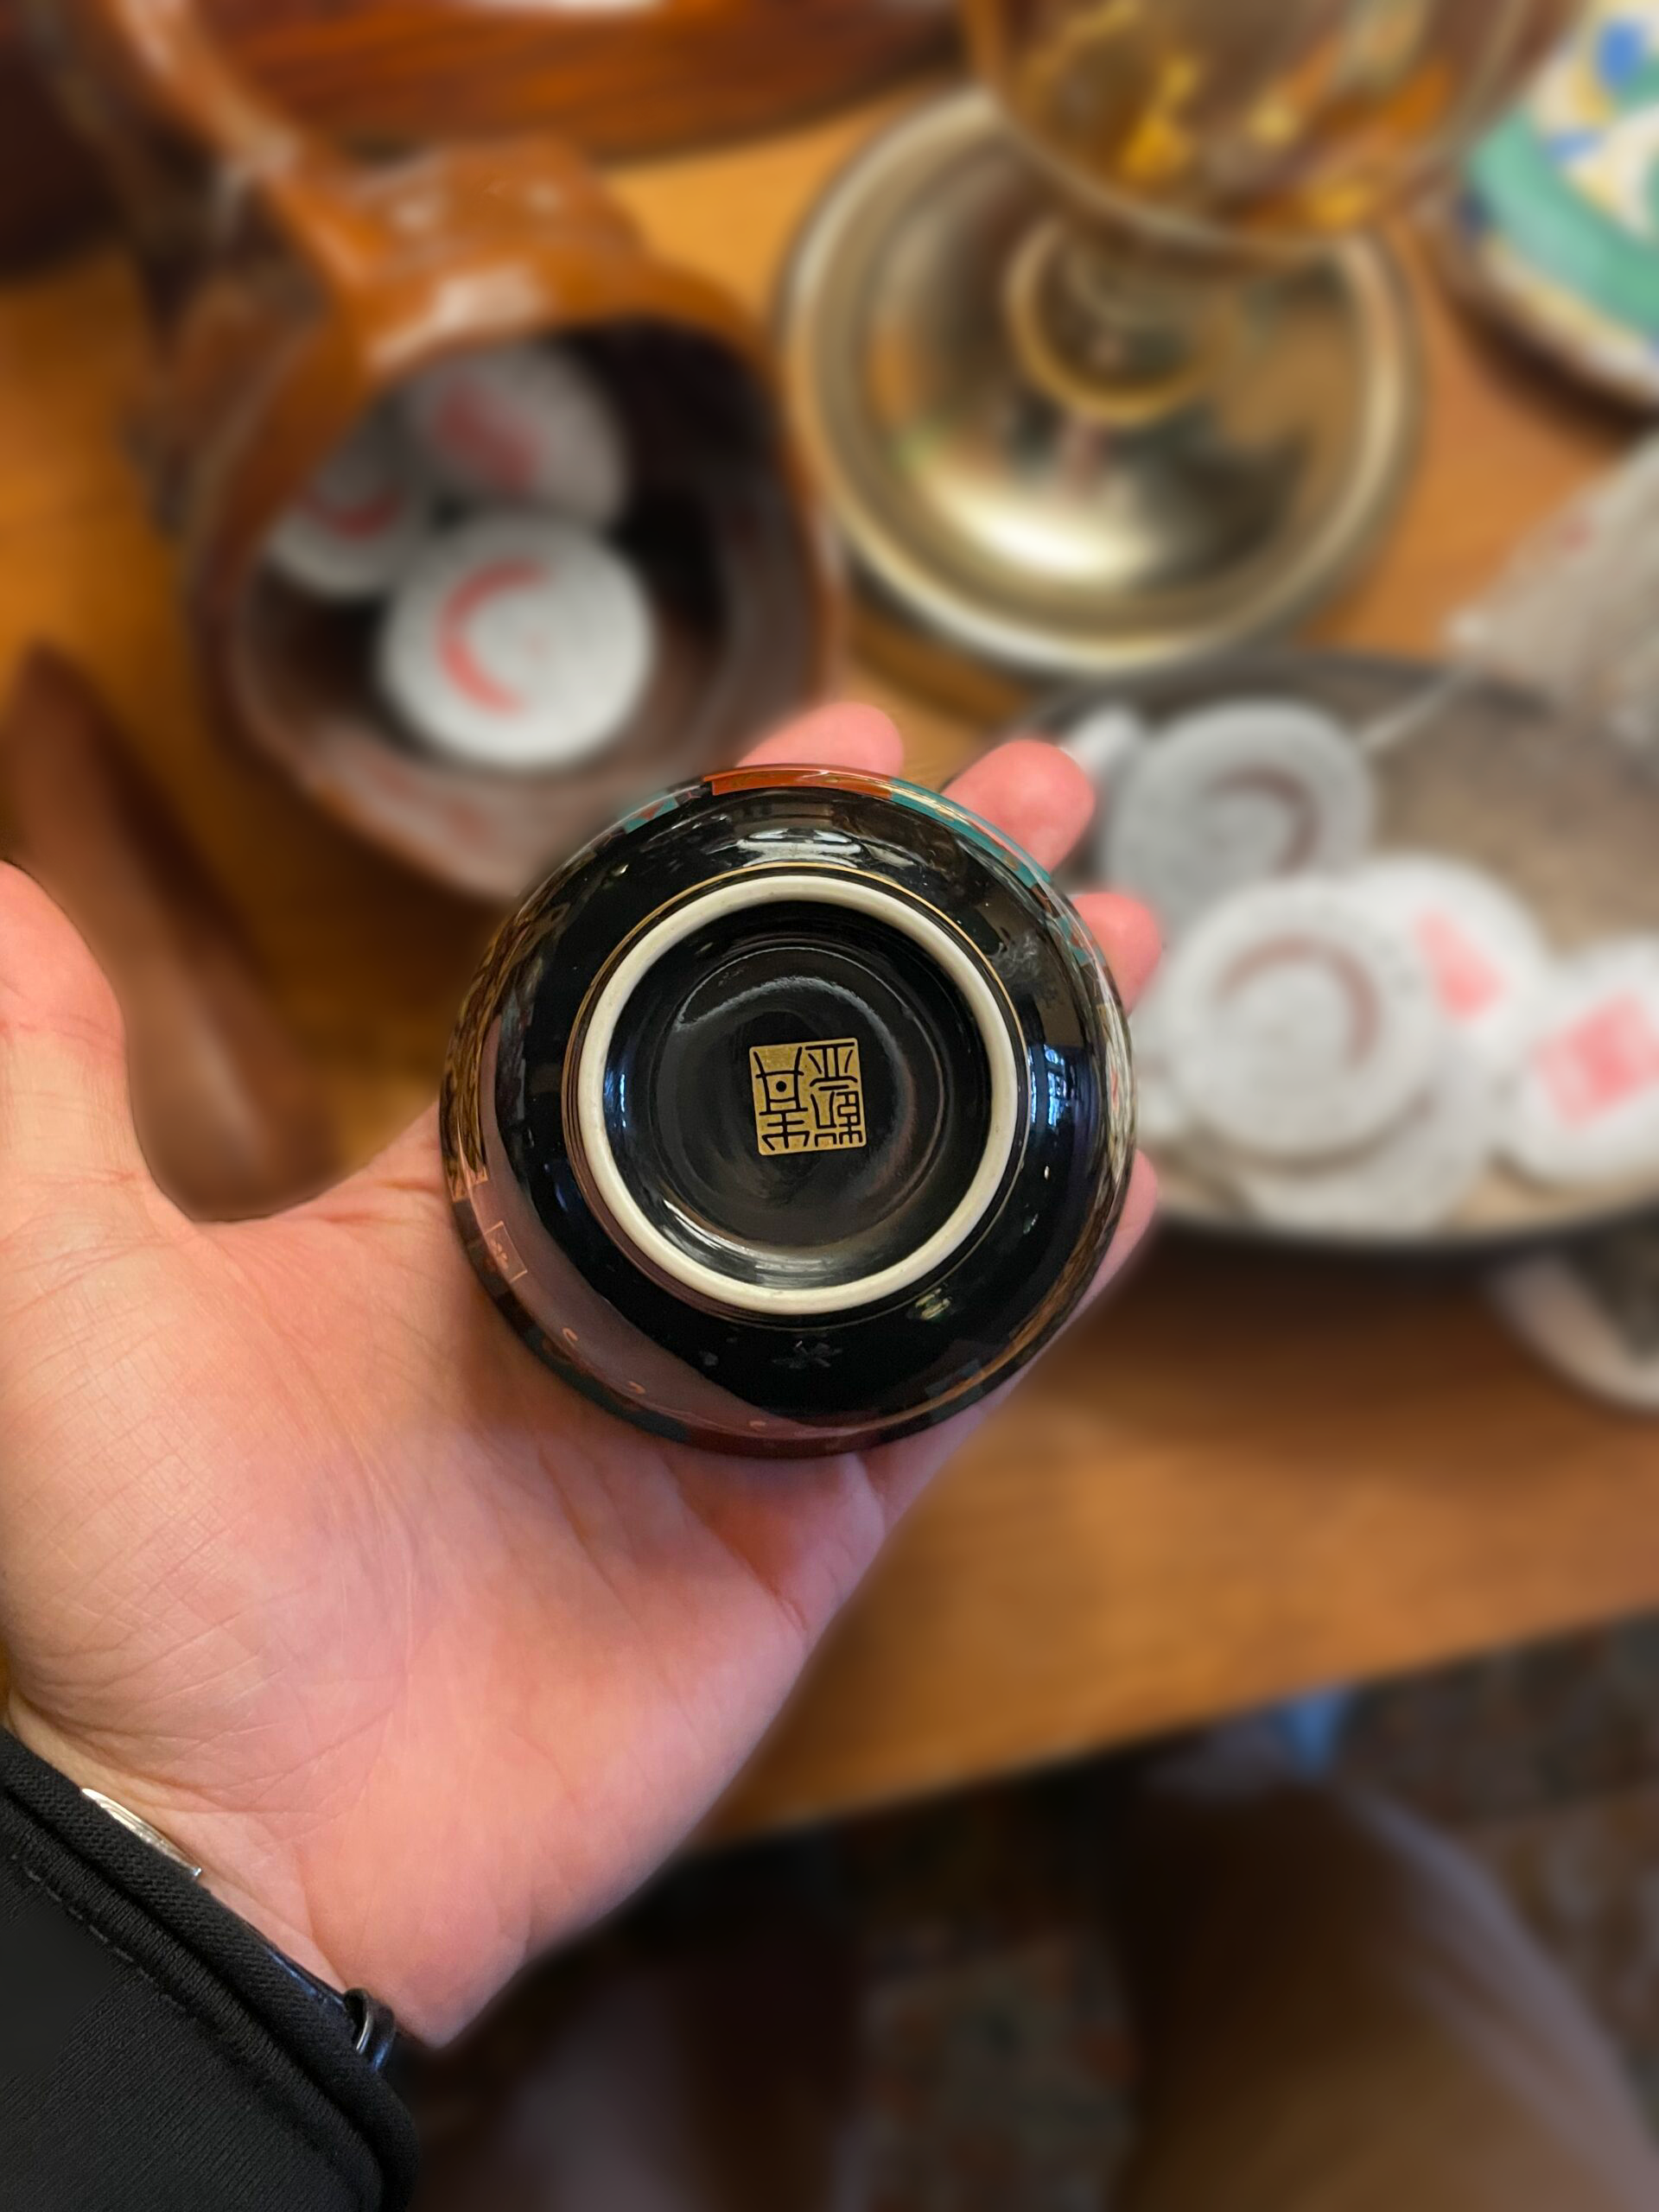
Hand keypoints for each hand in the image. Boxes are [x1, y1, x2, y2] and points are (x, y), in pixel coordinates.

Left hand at [0, 707, 1157, 2041]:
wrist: (239, 1858)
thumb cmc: (138, 1587)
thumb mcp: (59, 1298)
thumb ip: (41, 1094)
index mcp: (470, 1201)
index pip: (638, 984)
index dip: (750, 859)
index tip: (850, 741)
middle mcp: (615, 1276)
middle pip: (816, 1065)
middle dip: (940, 924)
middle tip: (1042, 808)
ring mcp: (724, 1398)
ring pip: (914, 1202)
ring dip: (1026, 1071)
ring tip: (1118, 943)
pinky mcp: (804, 1522)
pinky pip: (951, 1381)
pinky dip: (1047, 1284)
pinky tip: (1127, 1178)